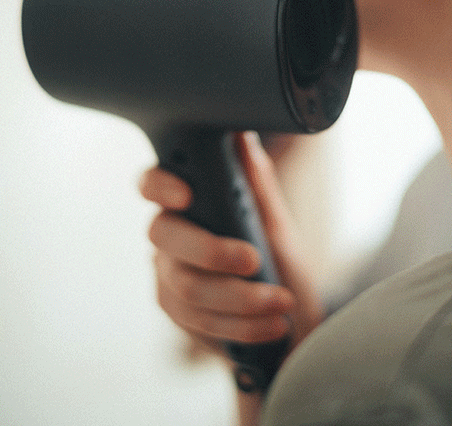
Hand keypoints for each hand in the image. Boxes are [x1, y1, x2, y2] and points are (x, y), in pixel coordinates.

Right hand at [139, 132, 324, 357]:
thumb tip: (243, 134)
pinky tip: (272, 326)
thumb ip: (256, 184)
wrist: (290, 311)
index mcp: (187, 203)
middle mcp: (170, 238)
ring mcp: (170, 278)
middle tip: (254, 258)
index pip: (152, 184)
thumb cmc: (278, 256)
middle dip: (211, 250)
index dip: (159, 185)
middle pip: (165, 239)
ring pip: (187, 288)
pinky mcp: (180, 316)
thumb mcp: (275, 219)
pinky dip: (242, 325)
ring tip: (282, 301)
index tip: (186, 193)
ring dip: (241, 298)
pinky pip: (201, 322)